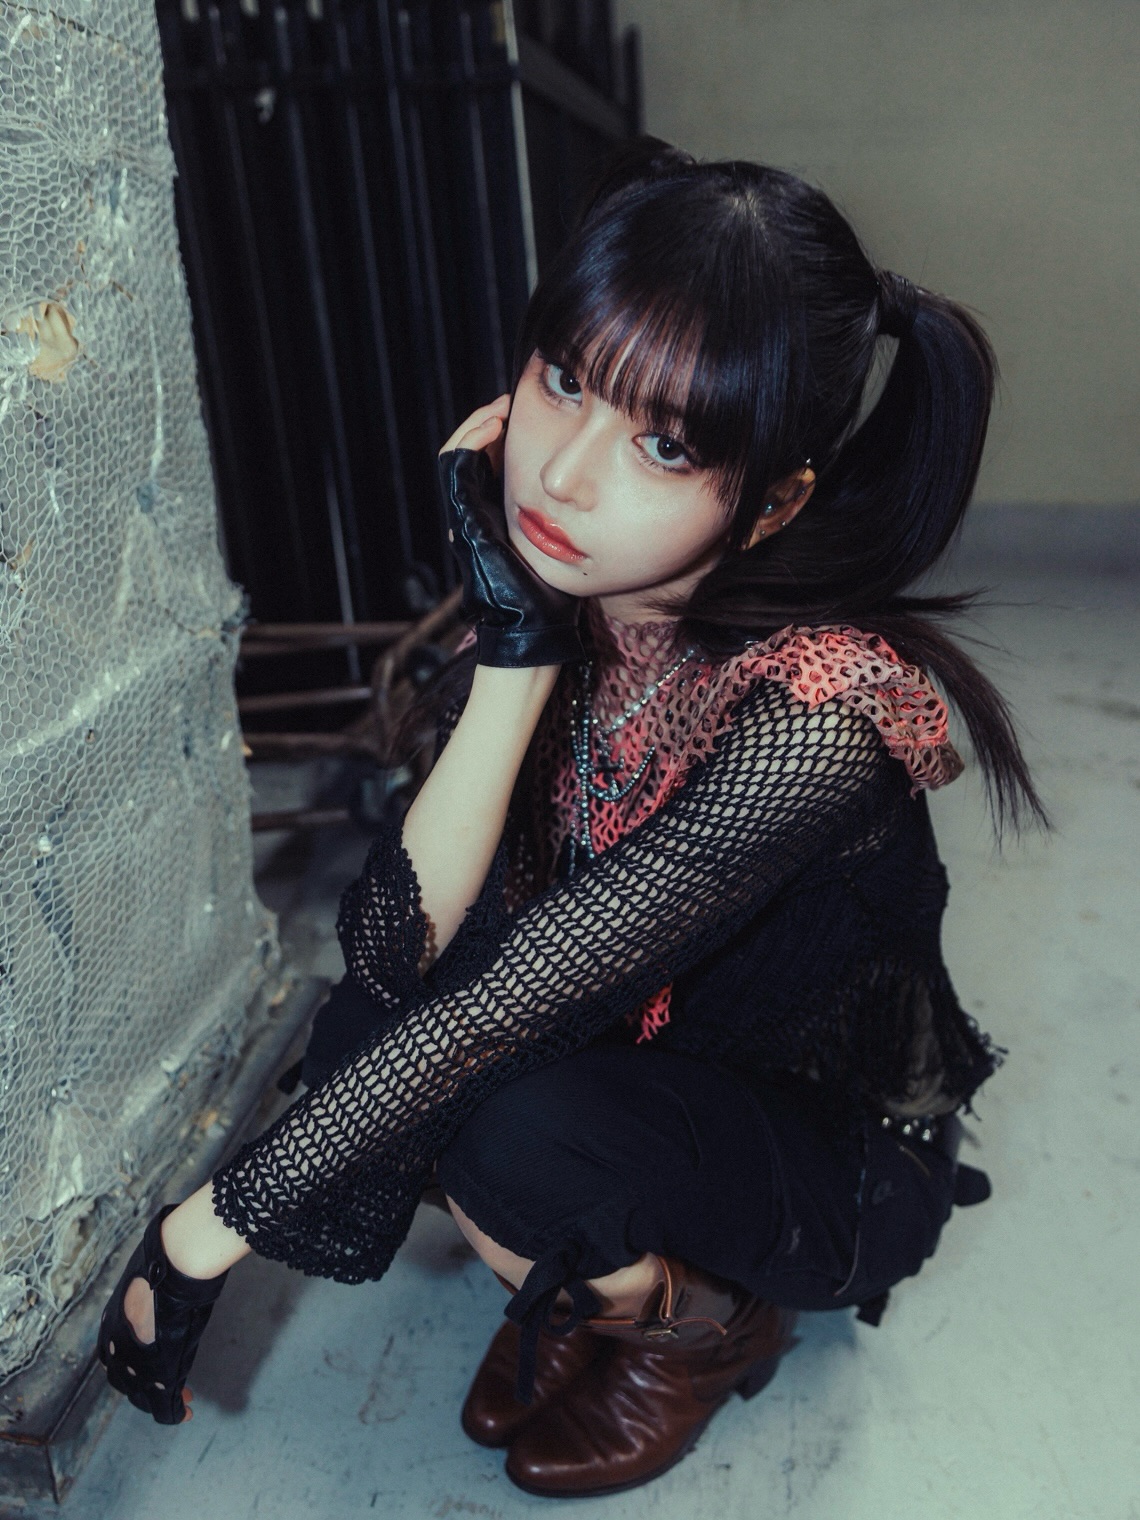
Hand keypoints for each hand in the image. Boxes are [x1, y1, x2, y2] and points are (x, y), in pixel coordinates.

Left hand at [97, 1205, 228, 1425]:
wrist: (179, 1258)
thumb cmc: (171, 1260)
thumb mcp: (156, 1281)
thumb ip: (155, 1293)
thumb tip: (169, 1270)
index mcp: (112, 1323)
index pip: (116, 1358)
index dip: (134, 1368)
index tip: (154, 1369)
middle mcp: (117, 1346)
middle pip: (129, 1381)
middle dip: (148, 1389)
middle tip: (171, 1391)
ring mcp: (136, 1360)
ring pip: (146, 1394)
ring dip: (163, 1400)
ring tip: (183, 1402)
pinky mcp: (159, 1371)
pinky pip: (163, 1402)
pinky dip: (174, 1411)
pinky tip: (185, 1412)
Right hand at [438, 400, 584, 668]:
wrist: (533, 626)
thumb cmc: (552, 594)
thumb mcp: (561, 544)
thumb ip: (564, 520)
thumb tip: (591, 496)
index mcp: (494, 517)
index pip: (488, 464)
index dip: (502, 437)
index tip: (527, 416)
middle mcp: (474, 513)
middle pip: (471, 454)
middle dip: (489, 424)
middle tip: (511, 402)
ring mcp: (465, 515)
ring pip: (457, 455)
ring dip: (477, 425)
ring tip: (501, 407)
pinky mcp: (463, 517)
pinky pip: (454, 468)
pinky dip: (471, 440)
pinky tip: (495, 424)